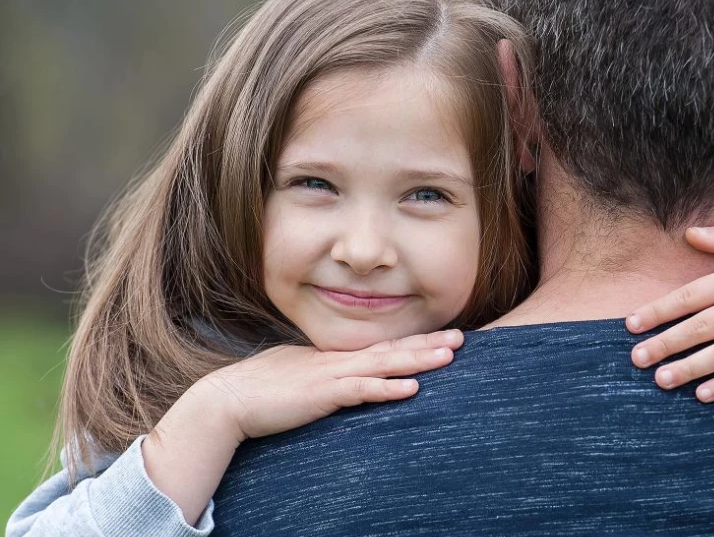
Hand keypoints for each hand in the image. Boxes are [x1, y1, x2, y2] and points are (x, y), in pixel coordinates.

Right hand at [199, 328, 463, 441]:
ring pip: (385, 364)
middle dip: (428, 343)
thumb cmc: (261, 389)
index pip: (382, 346)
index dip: (413, 340)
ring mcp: (332, 375)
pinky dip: (388, 389)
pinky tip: (412, 389)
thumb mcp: (301, 374)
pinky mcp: (323, 394)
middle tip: (462, 337)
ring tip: (449, 355)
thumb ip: (325, 373)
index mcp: (334, 356)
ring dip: (418, 359)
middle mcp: (338, 360)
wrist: (229, 400)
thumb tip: (342, 376)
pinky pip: (362, 391)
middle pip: (392, 349)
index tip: (441, 336)